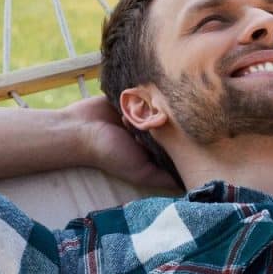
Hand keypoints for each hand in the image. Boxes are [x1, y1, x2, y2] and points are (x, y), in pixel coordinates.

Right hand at [65, 96, 179, 189]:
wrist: (79, 129)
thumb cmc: (109, 154)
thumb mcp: (141, 172)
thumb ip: (164, 178)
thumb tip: (192, 185)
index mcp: (154, 146)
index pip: (179, 140)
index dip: (183, 137)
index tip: (183, 133)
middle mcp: (150, 128)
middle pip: (173, 120)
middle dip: (171, 117)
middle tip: (161, 116)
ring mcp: (142, 110)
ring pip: (162, 102)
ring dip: (158, 102)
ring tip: (148, 104)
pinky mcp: (132, 94)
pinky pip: (148, 88)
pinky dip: (148, 89)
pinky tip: (144, 91)